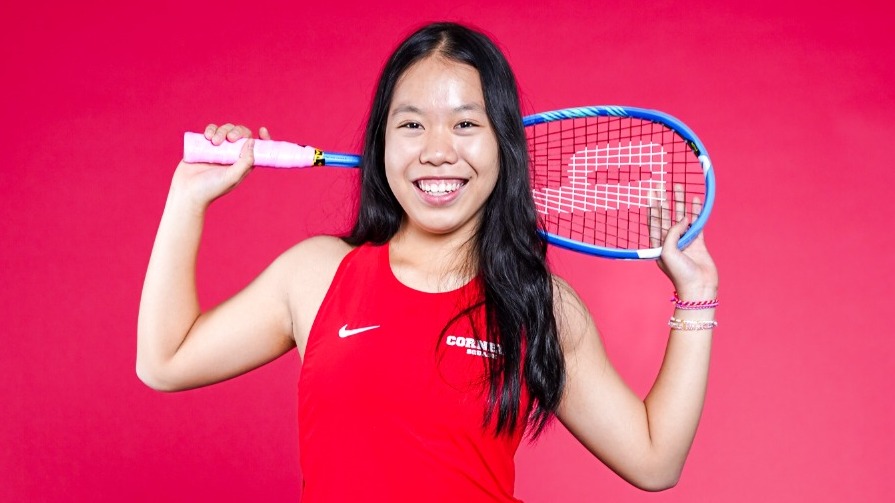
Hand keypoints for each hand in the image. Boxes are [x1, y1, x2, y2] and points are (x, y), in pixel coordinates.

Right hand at [170, 124, 272, 209]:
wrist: (187, 191)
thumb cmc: (211, 188)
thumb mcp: (232, 177)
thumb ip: (245, 162)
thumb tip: (252, 142)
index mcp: (243, 164)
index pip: (257, 148)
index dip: (262, 139)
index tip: (262, 130)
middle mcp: (232, 155)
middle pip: (241, 135)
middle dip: (237, 132)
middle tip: (230, 139)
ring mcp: (219, 149)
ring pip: (226, 130)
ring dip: (222, 131)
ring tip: (213, 142)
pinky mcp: (205, 145)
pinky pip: (211, 130)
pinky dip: (211, 129)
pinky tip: (207, 137)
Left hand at [649, 185, 717, 299]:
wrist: (699, 287)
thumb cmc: (679, 273)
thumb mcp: (668, 252)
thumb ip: (672, 233)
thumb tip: (683, 219)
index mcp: (658, 245)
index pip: (653, 221)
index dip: (652, 206)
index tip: (651, 192)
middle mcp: (670, 241)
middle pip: (666, 215)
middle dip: (664, 200)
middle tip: (663, 185)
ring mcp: (684, 241)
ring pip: (682, 216)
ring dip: (680, 202)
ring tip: (680, 187)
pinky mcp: (698, 242)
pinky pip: (696, 222)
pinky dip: (696, 211)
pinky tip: (695, 200)